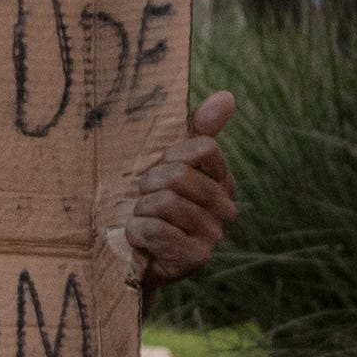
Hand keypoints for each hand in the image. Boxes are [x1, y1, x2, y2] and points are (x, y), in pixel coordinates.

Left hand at [115, 88, 239, 285]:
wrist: (129, 254)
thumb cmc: (148, 200)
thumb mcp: (167, 159)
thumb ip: (198, 127)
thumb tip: (227, 97)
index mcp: (223, 180)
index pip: (204, 148)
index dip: (171, 155)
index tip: (158, 168)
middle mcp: (226, 208)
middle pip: (181, 174)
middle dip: (149, 184)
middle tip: (143, 199)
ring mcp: (214, 236)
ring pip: (166, 202)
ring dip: (140, 210)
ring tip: (140, 219)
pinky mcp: (195, 259)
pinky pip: (156, 230)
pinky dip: (136, 231)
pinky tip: (138, 238)